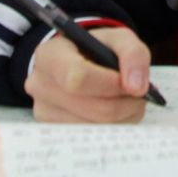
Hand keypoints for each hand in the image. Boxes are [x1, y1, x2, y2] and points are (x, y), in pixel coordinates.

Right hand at [25, 26, 151, 123]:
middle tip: (137, 93)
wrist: (76, 64)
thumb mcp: (118, 38)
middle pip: (93, 108)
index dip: (111, 84)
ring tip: (125, 100)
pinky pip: (94, 138)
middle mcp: (40, 85)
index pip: (78, 77)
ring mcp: (45, 112)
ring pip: (98, 127)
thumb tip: (137, 88)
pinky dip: (113, 126)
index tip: (131, 82)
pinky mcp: (55, 132)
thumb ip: (133, 54)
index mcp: (50, 56)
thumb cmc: (96, 50)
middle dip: (125, 102)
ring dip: (123, 116)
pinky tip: (113, 111)